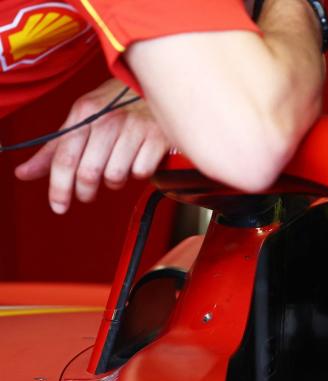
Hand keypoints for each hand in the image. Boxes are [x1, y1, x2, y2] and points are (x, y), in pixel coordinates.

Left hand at [15, 78, 168, 213]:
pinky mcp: (159, 137)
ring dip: (114, 182)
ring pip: (115, 176)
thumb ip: (55, 148)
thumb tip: (23, 173)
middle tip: (87, 194)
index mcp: (85, 111)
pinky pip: (141, 172)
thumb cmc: (118, 102)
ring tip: (116, 169)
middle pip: (88, 172)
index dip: (59, 187)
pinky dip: (138, 173)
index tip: (58, 206)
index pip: (64, 157)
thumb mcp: (83, 116)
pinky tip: (137, 160)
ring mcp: (136, 127)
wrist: (160, 82)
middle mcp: (108, 119)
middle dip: (86, 191)